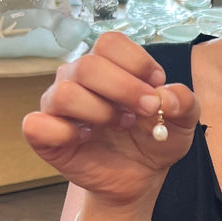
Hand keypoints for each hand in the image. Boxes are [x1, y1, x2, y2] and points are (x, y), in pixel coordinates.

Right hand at [21, 31, 198, 205]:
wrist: (140, 177)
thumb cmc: (155, 140)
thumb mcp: (183, 123)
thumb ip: (184, 102)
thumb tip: (166, 95)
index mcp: (108, 64)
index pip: (110, 43)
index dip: (137, 62)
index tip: (157, 85)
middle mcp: (77, 78)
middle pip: (88, 65)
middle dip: (124, 89)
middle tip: (147, 111)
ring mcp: (57, 105)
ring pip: (65, 93)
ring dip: (100, 112)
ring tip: (120, 125)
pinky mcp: (44, 135)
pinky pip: (37, 124)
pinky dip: (64, 132)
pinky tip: (86, 138)